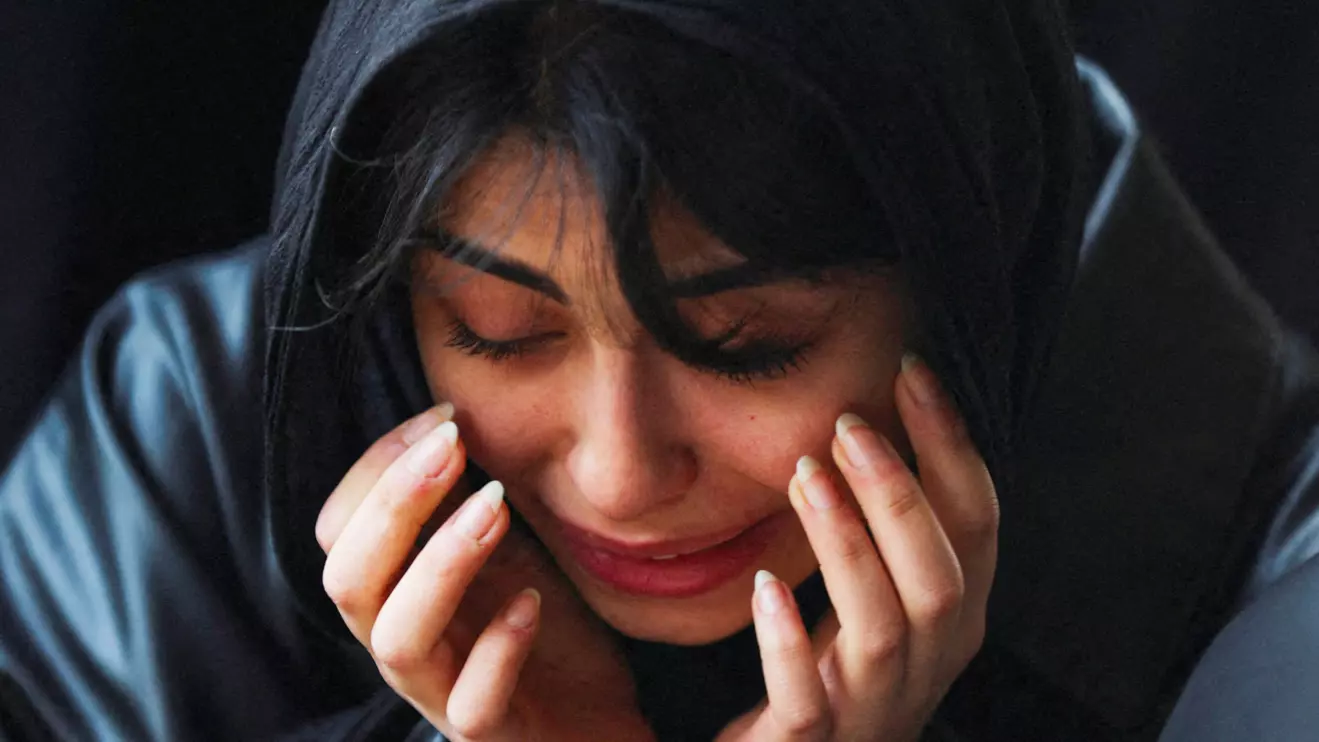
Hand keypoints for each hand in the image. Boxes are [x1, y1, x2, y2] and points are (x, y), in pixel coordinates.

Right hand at [315, 404, 653, 741]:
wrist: (591, 716)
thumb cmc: (537, 623)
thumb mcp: (501, 546)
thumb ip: (465, 498)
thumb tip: (455, 420)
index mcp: (393, 591)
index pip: (339, 527)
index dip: (378, 465)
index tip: (445, 418)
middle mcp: (401, 641)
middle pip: (347, 578)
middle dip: (393, 503)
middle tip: (454, 447)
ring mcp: (439, 692)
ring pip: (397, 639)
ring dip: (439, 564)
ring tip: (493, 508)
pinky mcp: (488, 733)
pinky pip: (471, 705)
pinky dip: (497, 649)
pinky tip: (531, 601)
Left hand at [717, 354, 998, 741]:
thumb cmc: (838, 666)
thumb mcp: (878, 593)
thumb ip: (889, 529)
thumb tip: (874, 417)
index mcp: (955, 619)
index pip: (977, 524)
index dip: (951, 445)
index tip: (911, 371)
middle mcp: (930, 664)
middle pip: (941, 576)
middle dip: (900, 493)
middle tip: (847, 426)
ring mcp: (875, 709)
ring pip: (883, 628)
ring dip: (848, 544)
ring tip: (805, 476)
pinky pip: (808, 703)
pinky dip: (788, 643)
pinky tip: (764, 587)